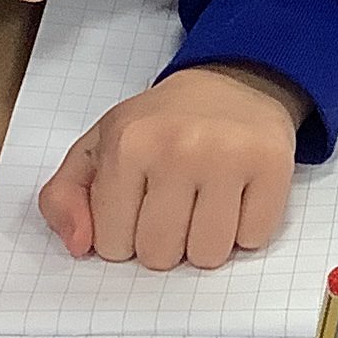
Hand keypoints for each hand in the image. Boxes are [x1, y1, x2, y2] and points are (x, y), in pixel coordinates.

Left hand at [39, 63, 303, 270]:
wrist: (234, 82)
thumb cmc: (160, 124)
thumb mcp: (97, 147)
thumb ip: (64, 197)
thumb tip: (79, 246)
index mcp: (127, 143)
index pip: (111, 246)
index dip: (123, 235)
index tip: (137, 205)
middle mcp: (178, 147)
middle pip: (160, 256)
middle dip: (164, 243)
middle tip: (174, 206)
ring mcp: (230, 156)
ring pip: (208, 256)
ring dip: (205, 242)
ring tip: (205, 204)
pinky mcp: (274, 165)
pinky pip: (253, 240)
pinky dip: (245, 230)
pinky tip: (238, 198)